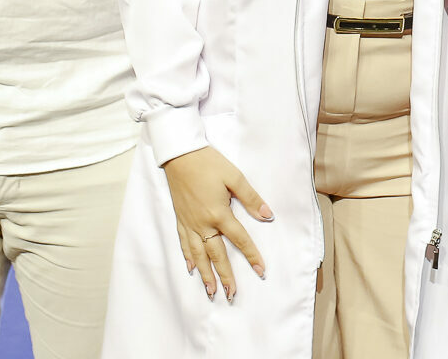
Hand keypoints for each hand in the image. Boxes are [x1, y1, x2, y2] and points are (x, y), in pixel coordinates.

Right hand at [162, 146, 272, 299]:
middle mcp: (203, 223)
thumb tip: (267, 216)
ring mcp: (189, 223)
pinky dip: (187, 257)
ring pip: (198, 254)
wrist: (180, 154)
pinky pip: (183, 243)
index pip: (239, 240)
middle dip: (225, 276)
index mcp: (218, 213)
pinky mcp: (180, 219)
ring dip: (205, 274)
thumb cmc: (209, 163)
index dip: (252, 256)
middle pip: (216, 255)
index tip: (261, 271)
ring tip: (211, 290)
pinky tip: (191, 268)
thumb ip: (251, 198)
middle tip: (231, 294)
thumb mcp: (235, 176)